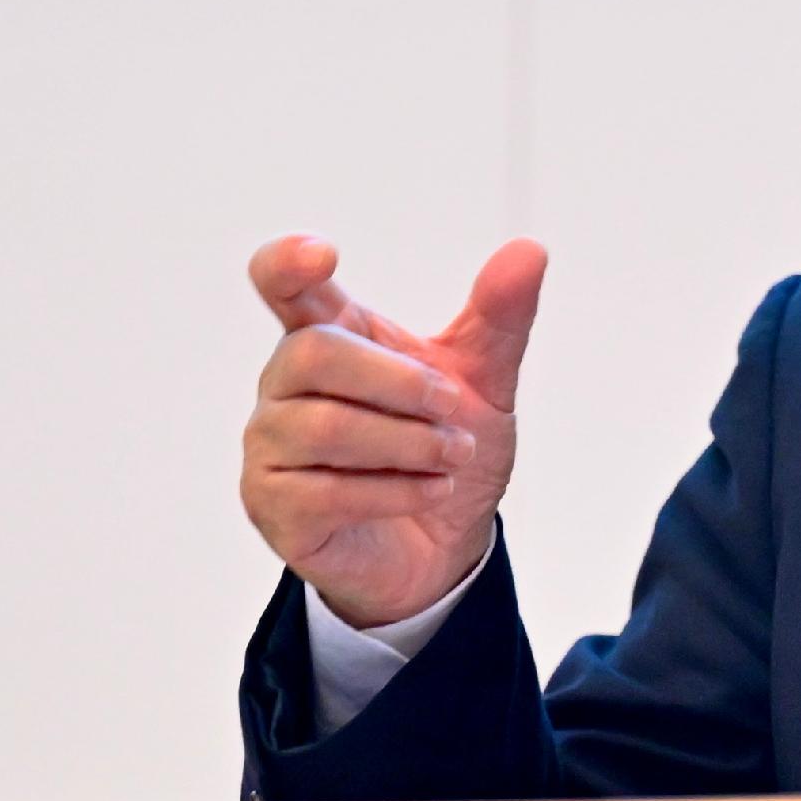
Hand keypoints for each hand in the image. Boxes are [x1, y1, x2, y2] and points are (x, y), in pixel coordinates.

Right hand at [240, 233, 547, 628]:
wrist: (442, 548)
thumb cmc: (444, 452)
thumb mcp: (485, 383)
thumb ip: (501, 319)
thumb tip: (529, 251)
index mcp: (329, 334)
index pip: (282, 283)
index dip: (288, 263)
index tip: (324, 255)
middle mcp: (285, 383)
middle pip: (315, 351)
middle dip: (400, 381)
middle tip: (453, 408)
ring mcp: (271, 445)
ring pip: (326, 425)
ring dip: (409, 442)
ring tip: (452, 456)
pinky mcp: (273, 505)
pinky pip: (326, 491)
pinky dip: (397, 490)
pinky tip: (432, 490)